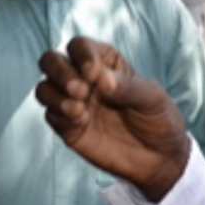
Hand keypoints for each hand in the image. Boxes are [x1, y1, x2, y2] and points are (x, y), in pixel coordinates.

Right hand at [35, 37, 189, 200]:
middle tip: (80, 90)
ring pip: (44, 88)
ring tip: (79, 109)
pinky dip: (60, 116)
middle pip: (51, 61)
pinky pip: (50, 115)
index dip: (82, 56)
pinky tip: (82, 122)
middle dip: (59, 71)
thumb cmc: (158, 119)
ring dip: (55, 95)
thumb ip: (126, 86)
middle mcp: (83, 78)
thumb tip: (100, 79)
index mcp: (104, 62)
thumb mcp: (151, 98)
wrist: (160, 158)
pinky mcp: (68, 128)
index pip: (79, 46)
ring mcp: (73, 103)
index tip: (95, 75)